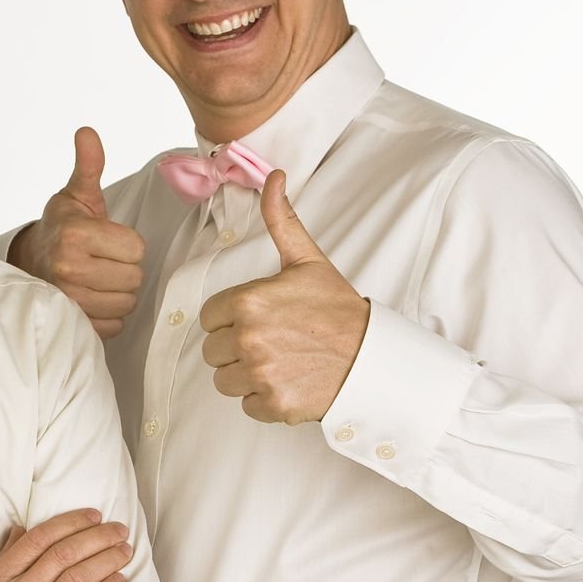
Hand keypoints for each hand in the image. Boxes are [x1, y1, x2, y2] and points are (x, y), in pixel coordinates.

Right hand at [0, 508, 132, 581]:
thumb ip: (6, 556)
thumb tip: (23, 528)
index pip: (39, 539)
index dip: (70, 523)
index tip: (92, 515)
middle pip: (64, 556)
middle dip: (96, 537)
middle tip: (118, 529)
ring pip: (78, 579)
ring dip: (106, 560)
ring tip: (123, 549)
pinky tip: (117, 579)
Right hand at [10, 127, 145, 338]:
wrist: (30, 263)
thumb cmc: (61, 228)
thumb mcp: (77, 195)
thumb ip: (89, 166)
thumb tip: (86, 133)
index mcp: (75, 236)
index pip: (136, 248)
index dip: (126, 243)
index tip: (107, 240)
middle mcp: (69, 269)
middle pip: (135, 278)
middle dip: (124, 268)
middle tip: (102, 260)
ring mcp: (70, 301)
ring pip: (126, 303)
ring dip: (118, 292)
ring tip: (97, 278)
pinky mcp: (74, 324)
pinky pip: (114, 325)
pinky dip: (108, 314)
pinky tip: (92, 298)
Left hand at [199, 169, 370, 424]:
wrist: (373, 356)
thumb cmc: (337, 308)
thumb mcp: (306, 260)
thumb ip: (281, 220)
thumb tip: (273, 176)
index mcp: (247, 302)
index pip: (209, 318)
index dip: (231, 318)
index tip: (261, 318)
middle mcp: (248, 338)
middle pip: (212, 351)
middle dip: (236, 348)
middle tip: (274, 340)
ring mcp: (260, 373)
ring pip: (224, 380)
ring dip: (246, 375)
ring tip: (281, 360)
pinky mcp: (272, 403)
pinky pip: (246, 405)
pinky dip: (263, 398)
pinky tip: (289, 380)